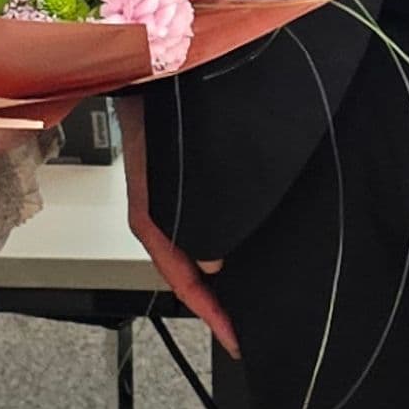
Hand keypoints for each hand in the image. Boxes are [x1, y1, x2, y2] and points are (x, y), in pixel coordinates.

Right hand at [121, 98, 239, 355]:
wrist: (157, 68)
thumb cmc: (158, 116)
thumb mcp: (173, 178)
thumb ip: (193, 223)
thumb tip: (212, 268)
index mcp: (152, 218)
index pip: (182, 280)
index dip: (210, 314)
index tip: (235, 340)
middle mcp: (164, 213)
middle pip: (191, 272)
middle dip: (218, 302)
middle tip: (250, 327)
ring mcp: (177, 197)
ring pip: (201, 248)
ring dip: (224, 274)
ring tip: (255, 293)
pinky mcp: (192, 181)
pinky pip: (208, 223)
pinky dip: (227, 243)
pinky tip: (251, 246)